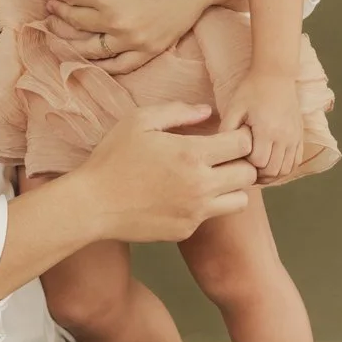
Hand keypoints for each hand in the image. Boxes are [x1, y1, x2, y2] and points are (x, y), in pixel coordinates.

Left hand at [46, 0, 242, 72]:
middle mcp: (115, 20)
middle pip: (74, 23)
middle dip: (57, 15)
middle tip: (50, 11)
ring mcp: (134, 38)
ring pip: (90, 49)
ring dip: (69, 42)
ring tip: (60, 34)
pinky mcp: (150, 48)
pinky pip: (119, 65)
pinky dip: (100, 64)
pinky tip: (89, 57)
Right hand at [74, 103, 256, 242]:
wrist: (92, 204)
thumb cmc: (113, 157)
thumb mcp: (139, 120)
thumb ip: (177, 111)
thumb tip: (207, 111)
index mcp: (191, 154)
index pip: (243, 144)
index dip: (240, 136)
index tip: (228, 135)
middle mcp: (201, 185)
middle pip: (249, 174)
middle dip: (241, 162)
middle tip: (223, 156)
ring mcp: (195, 212)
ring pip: (241, 200)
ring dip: (232, 187)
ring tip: (211, 177)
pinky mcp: (186, 230)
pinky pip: (212, 216)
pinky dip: (207, 205)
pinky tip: (184, 194)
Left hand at [219, 72, 302, 181]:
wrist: (275, 75)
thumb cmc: (252, 90)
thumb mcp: (234, 107)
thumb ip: (227, 129)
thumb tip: (220, 150)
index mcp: (267, 130)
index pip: (258, 163)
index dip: (246, 165)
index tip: (237, 158)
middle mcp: (284, 137)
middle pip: (273, 171)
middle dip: (258, 174)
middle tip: (244, 169)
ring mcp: (294, 137)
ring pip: (286, 170)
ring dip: (271, 174)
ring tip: (257, 169)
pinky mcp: (300, 136)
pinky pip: (295, 162)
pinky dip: (284, 168)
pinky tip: (271, 163)